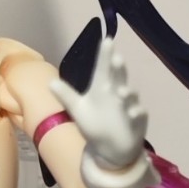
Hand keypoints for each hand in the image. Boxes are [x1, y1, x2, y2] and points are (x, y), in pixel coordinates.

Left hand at [49, 37, 157, 187]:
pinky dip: (136, 113)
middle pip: (119, 77)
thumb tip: (50, 82)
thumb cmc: (95, 124)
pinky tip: (132, 113)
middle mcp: (116, 93)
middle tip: (116, 58)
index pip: (103, 68)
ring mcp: (128, 106)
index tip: (107, 40)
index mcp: (102, 88)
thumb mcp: (78, 110)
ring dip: (127, 92)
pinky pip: (138, 115)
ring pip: (130, 95)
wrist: (110, 148)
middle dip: (118, 69)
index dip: (105, 55)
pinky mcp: (136, 121)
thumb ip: (67, 96)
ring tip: (120, 92)